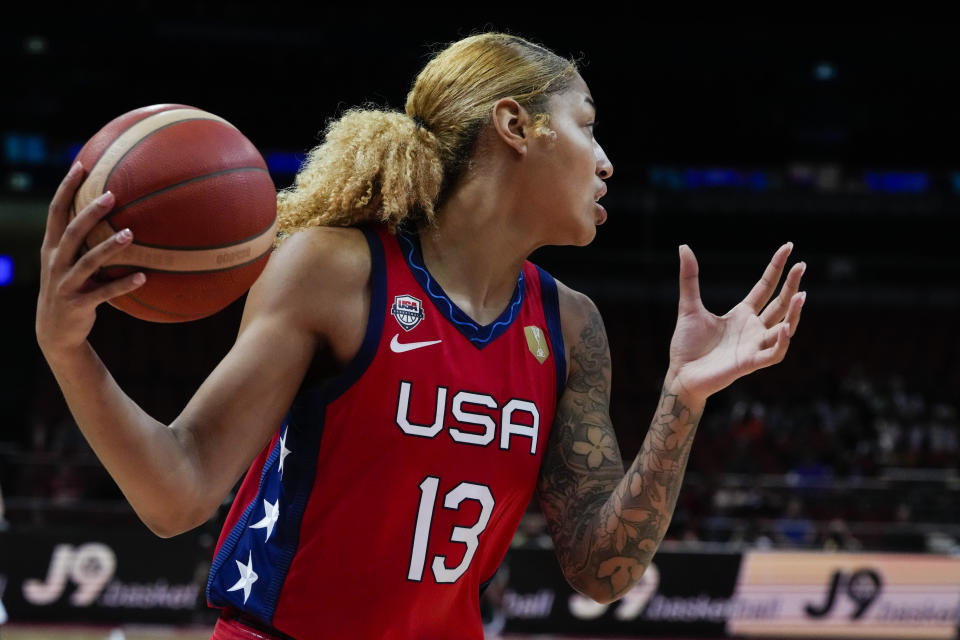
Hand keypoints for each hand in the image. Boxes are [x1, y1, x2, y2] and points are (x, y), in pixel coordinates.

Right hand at [35, 162, 145, 359]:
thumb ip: (85, 242)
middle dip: (89, 213)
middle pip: (71, 232)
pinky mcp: (78, 304)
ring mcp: (65, 284)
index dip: (66, 188)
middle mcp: (55, 263)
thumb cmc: (71, 289)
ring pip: (87, 262)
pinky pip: (103, 292)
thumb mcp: (71, 264)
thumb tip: (117, 215)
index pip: (56, 211)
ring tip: (130, 234)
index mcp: (52, 248)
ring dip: (109, 248)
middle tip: (112, 195)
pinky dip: (123, 284)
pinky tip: (143, 277)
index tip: (80, 165)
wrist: (55, 332)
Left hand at [666, 243, 805, 401]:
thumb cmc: (687, 345)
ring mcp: (754, 346)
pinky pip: (774, 353)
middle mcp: (753, 329)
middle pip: (780, 304)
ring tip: (801, 295)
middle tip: (802, 265)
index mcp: (742, 314)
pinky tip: (785, 327)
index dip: (777, 268)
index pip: (766, 287)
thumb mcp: (689, 307)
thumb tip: (684, 247)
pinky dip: (782, 342)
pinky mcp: (749, 363)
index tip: (789, 247)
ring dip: (794, 313)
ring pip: (784, 328)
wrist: (680, 375)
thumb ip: (690, 279)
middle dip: (792, 285)